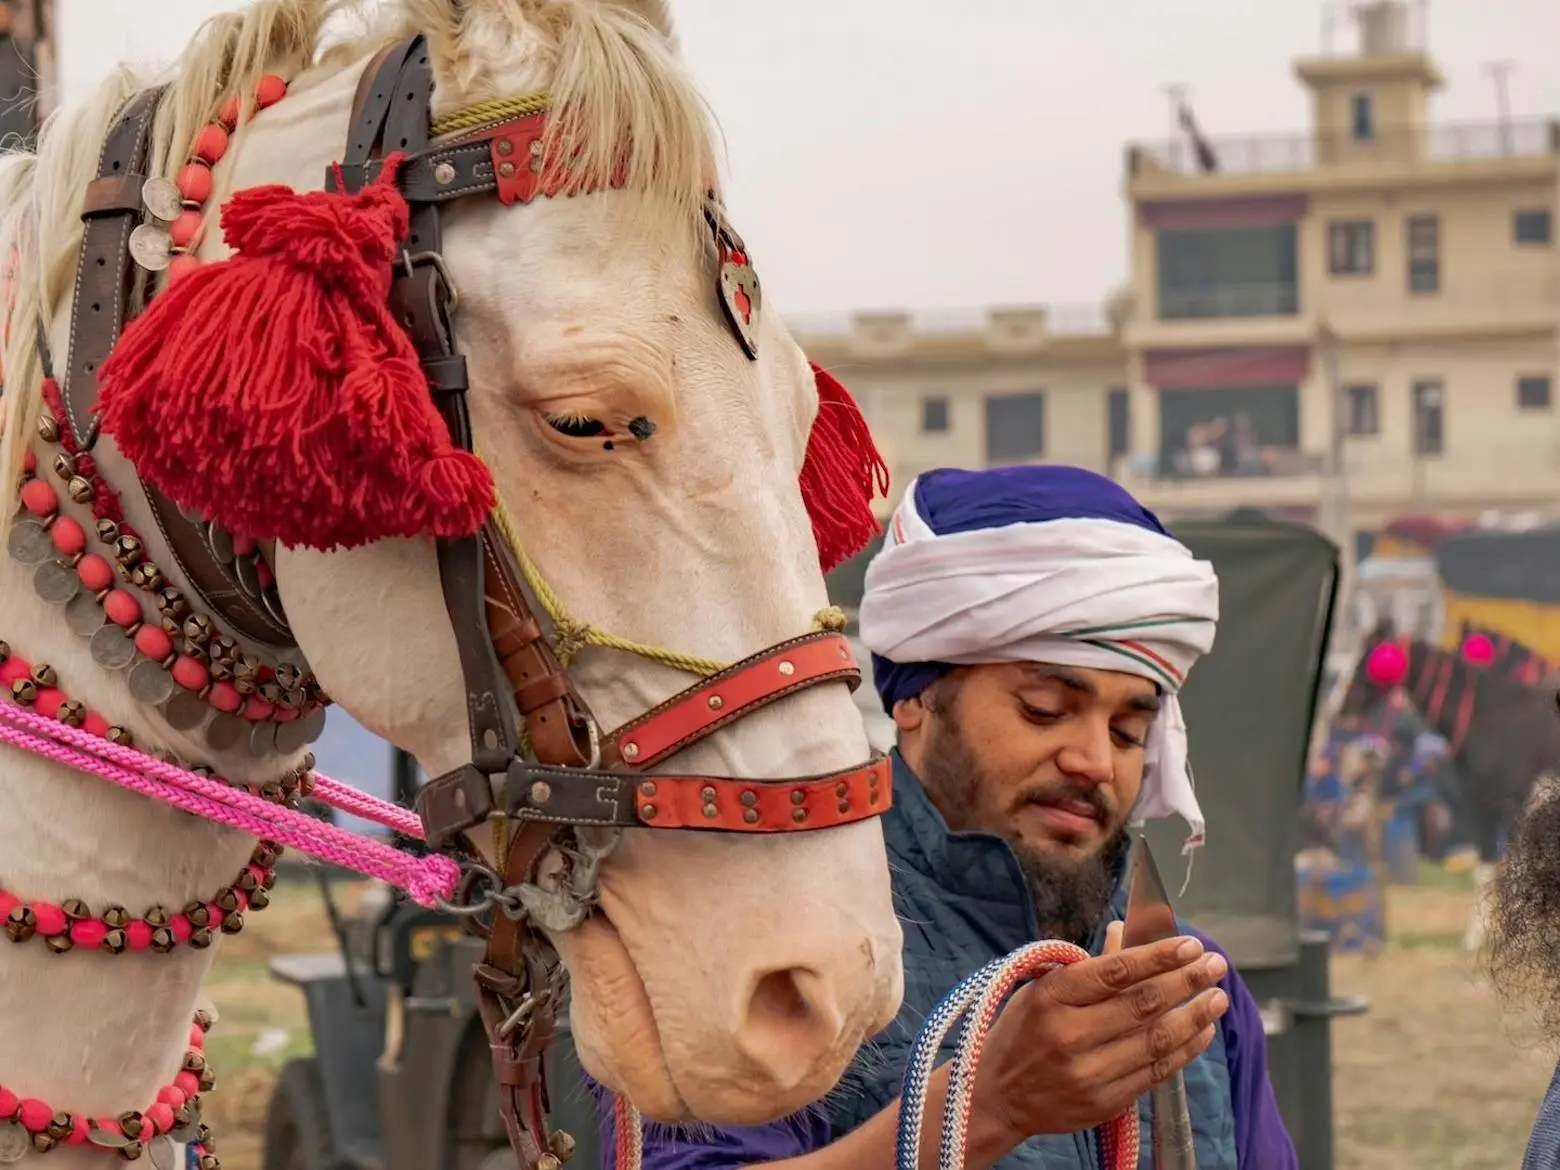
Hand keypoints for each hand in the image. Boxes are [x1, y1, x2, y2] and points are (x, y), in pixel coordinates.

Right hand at [974, 928, 1228, 1143]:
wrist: (996, 1096)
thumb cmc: (1021, 1031)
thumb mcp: (1043, 989)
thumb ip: (1089, 966)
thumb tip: (1126, 929)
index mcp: (1052, 997)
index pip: (1115, 971)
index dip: (1158, 956)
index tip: (1191, 944)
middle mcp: (1070, 1034)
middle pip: (1142, 1003)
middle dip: (1186, 981)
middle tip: (1216, 964)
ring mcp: (1088, 1072)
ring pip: (1156, 1039)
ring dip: (1194, 1016)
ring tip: (1218, 996)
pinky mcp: (1104, 1102)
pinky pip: (1155, 1072)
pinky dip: (1184, 1050)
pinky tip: (1201, 1031)